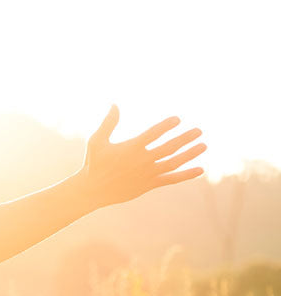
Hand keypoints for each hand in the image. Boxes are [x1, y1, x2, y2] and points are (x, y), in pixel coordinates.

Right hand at [78, 105, 205, 208]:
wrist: (93, 190)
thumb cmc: (93, 163)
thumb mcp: (96, 141)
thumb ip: (108, 123)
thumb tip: (115, 105)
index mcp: (131, 148)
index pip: (154, 133)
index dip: (166, 126)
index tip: (177, 119)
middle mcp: (142, 160)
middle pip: (170, 147)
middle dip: (185, 138)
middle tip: (199, 130)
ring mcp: (147, 173)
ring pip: (174, 162)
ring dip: (190, 154)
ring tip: (203, 145)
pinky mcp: (149, 185)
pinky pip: (171, 179)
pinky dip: (186, 174)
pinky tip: (200, 169)